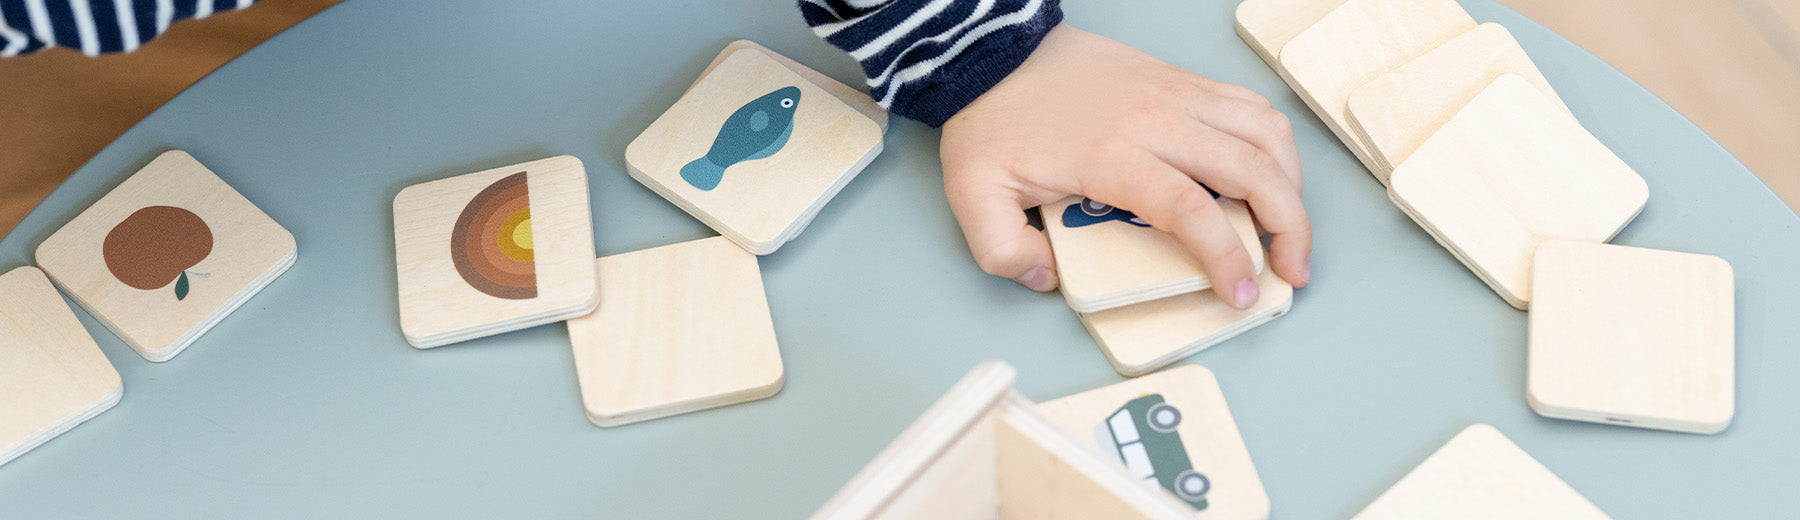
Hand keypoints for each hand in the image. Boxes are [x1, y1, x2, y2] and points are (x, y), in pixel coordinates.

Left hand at [939, 24, 1310, 308]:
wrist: (994, 53)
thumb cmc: (992, 120)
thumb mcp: (974, 195)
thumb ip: (1003, 249)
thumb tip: (1045, 279)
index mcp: (1111, 154)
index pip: (1192, 209)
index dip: (1227, 256)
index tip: (1241, 292)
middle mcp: (1156, 120)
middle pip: (1253, 169)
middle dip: (1288, 226)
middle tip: (1292, 269)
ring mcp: (1174, 94)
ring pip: (1264, 132)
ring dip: (1291, 181)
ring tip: (1289, 224)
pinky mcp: (1179, 80)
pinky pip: (1249, 104)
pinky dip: (1273, 142)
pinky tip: (1269, 172)